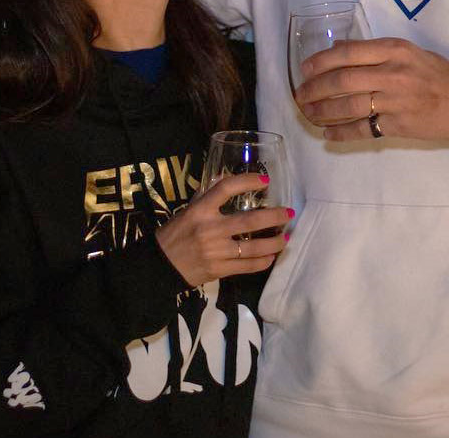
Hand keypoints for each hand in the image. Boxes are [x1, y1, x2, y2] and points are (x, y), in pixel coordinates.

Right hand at [155, 173, 291, 287]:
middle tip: (288, 213)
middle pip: (249, 221)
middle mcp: (209, 229)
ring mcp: (215, 251)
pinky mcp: (218, 270)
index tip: (265, 180)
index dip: (247, 181)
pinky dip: (263, 262)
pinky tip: (272, 257)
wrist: (160, 265)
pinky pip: (247, 266)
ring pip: (253, 247)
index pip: (225, 188)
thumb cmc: (175, 233)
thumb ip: (208, 195)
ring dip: (274, 242)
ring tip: (286, 238)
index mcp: (200, 210)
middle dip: (274, 217)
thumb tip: (228, 178)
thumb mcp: (188, 209)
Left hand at [294, 38, 448, 143]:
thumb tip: (339, 51)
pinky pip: (361, 129)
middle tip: (300, 95)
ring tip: (308, 114)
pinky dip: (340, 133)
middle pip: (340, 80)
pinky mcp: (398, 125)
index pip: (347, 53)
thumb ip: (377, 52)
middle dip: (313, 88)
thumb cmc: (441, 75)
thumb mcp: (411, 53)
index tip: (304, 69)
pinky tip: (328, 134)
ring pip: (346, 105)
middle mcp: (392, 72)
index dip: (319, 62)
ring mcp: (395, 100)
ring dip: (321, 111)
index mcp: (395, 49)